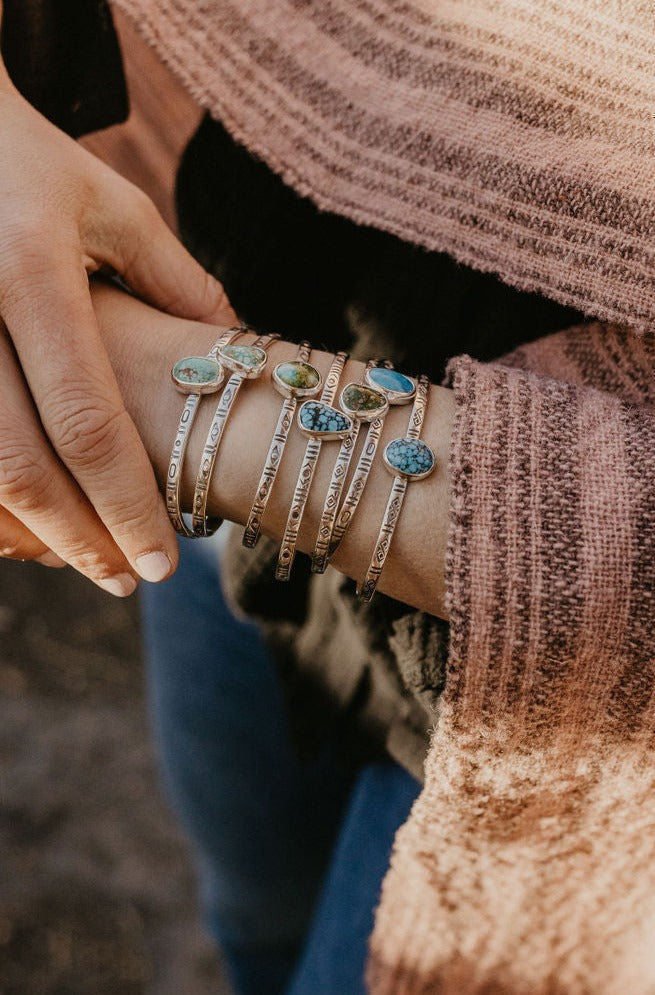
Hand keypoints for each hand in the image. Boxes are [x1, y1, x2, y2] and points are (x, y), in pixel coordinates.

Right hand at [0, 68, 234, 593]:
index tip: (163, 564)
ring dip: (28, 535)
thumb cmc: (30, 166)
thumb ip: (177, 283)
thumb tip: (241, 358)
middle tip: (129, 581)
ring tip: (85, 564)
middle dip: (79, 540)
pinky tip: (26, 528)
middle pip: (20, 466)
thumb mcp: (112, 209)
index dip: (126, 503)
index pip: (86, 420)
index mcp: (30, 273)